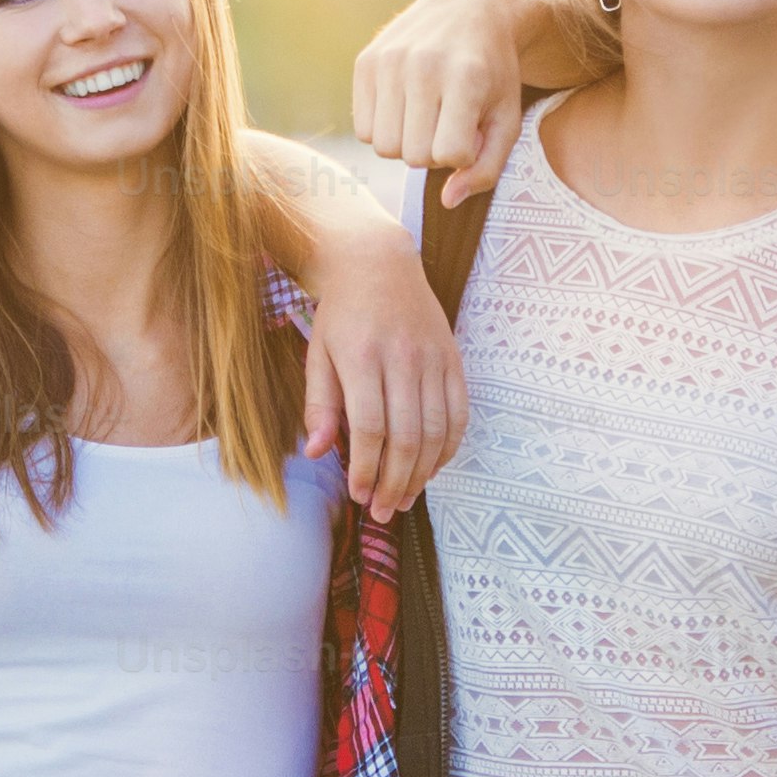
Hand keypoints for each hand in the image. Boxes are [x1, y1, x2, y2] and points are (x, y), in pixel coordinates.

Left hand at [299, 230, 468, 519]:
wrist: (378, 264)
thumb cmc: (341, 315)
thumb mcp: (317, 354)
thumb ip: (320, 405)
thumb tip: (317, 453)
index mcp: (363, 358)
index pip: (370, 428)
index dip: (367, 469)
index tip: (359, 496)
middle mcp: (403, 358)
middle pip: (407, 437)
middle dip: (396, 482)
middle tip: (384, 511)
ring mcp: (433, 359)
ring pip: (437, 431)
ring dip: (423, 473)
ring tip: (406, 498)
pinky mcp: (453, 359)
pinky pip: (459, 414)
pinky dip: (449, 447)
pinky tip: (432, 468)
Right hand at [352, 0, 545, 214]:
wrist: (467, 11)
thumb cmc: (494, 75)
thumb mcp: (507, 119)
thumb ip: (486, 169)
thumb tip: (448, 201)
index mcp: (465, 79)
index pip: (449, 155)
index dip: (464, 153)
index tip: (473, 130)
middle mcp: (422, 66)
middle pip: (413, 156)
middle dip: (433, 151)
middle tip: (448, 124)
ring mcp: (389, 61)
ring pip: (384, 147)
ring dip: (407, 143)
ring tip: (426, 117)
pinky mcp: (366, 61)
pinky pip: (364, 130)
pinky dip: (384, 128)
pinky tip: (405, 107)